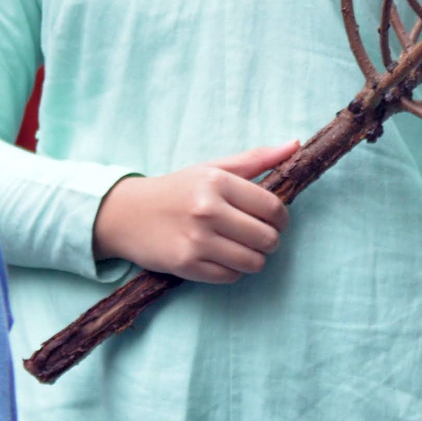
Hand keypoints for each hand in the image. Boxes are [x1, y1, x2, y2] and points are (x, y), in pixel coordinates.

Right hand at [90, 141, 297, 282]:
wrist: (125, 214)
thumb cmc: (176, 189)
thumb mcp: (212, 168)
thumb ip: (256, 158)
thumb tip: (295, 144)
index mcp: (217, 182)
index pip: (272, 207)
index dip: (282, 218)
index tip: (276, 221)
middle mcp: (207, 210)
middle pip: (266, 238)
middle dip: (269, 240)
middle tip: (257, 236)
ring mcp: (196, 240)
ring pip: (253, 262)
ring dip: (253, 258)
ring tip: (240, 248)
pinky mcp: (186, 265)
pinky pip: (230, 276)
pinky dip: (232, 270)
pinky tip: (221, 257)